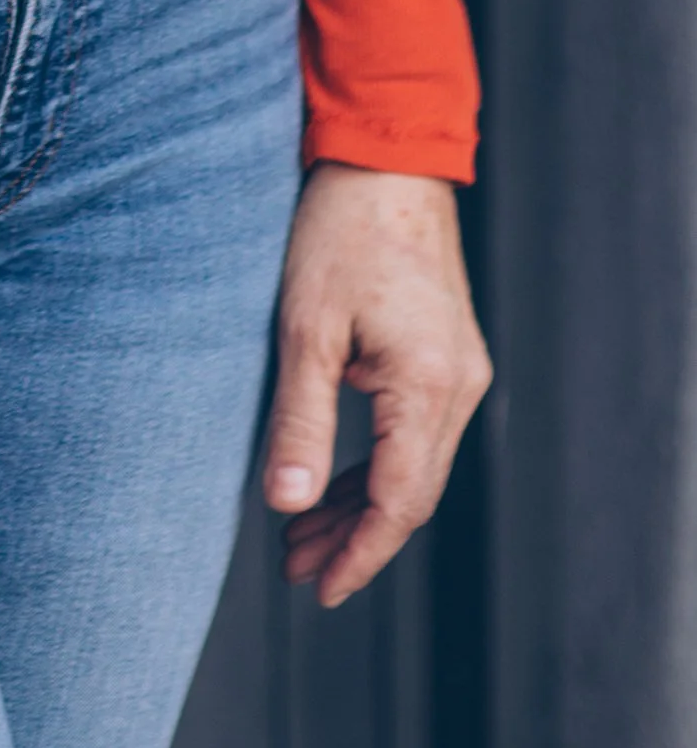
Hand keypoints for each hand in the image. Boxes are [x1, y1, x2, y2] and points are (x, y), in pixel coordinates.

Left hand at [261, 163, 490, 603]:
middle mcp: (459, 386)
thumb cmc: (340, 229)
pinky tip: (335, 478)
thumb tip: (288, 505)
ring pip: (415, 466)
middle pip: (412, 494)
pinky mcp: (447, 354)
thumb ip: (302, 421)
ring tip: (302, 534)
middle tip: (295, 568)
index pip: (400, 504)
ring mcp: (459, 370)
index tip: (320, 591)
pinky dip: (377, 463)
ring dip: (362, 503)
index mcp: (428, 386)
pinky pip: (416, 432)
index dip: (360, 555)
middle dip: (354, 538)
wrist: (386, 157)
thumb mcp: (306, 327)